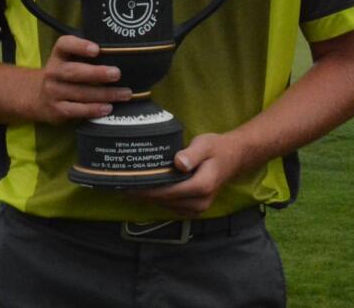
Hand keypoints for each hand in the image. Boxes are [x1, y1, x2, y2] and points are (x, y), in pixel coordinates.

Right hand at [33, 35, 132, 124]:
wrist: (38, 97)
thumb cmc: (64, 75)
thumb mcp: (68, 60)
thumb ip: (86, 56)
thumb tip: (119, 56)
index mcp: (58, 55)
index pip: (64, 45)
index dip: (80, 46)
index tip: (96, 49)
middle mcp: (53, 72)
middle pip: (74, 72)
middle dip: (97, 73)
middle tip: (117, 74)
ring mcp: (53, 92)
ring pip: (80, 93)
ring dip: (104, 94)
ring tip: (124, 94)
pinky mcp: (56, 110)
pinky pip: (77, 110)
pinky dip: (93, 109)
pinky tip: (108, 108)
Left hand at [130, 133, 244, 217]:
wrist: (232, 158)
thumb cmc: (216, 148)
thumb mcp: (205, 144)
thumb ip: (192, 154)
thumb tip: (178, 163)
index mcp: (202, 186)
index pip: (167, 192)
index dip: (146, 190)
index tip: (127, 186)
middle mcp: (200, 202)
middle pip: (164, 201)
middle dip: (142, 195)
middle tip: (121, 186)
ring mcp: (198, 209)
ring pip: (166, 206)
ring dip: (148, 199)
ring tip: (128, 189)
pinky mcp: (194, 209)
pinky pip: (171, 207)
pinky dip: (158, 200)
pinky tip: (145, 191)